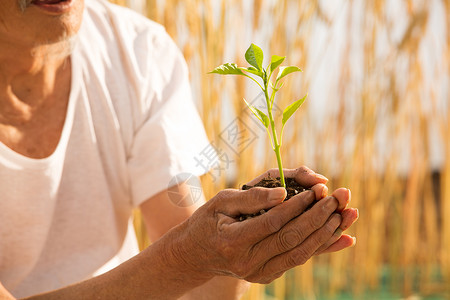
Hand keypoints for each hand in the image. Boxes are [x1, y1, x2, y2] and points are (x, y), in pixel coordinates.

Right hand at [169, 166, 357, 283]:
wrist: (197, 254)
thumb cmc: (208, 221)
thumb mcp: (221, 201)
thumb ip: (251, 196)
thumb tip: (284, 193)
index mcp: (233, 241)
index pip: (273, 221)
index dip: (298, 205)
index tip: (317, 189)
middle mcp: (247, 262)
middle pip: (291, 238)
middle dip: (319, 216)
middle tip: (338, 198)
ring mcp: (259, 273)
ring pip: (300, 252)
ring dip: (327, 232)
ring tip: (347, 213)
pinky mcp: (267, 276)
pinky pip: (299, 260)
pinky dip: (322, 247)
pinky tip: (343, 237)